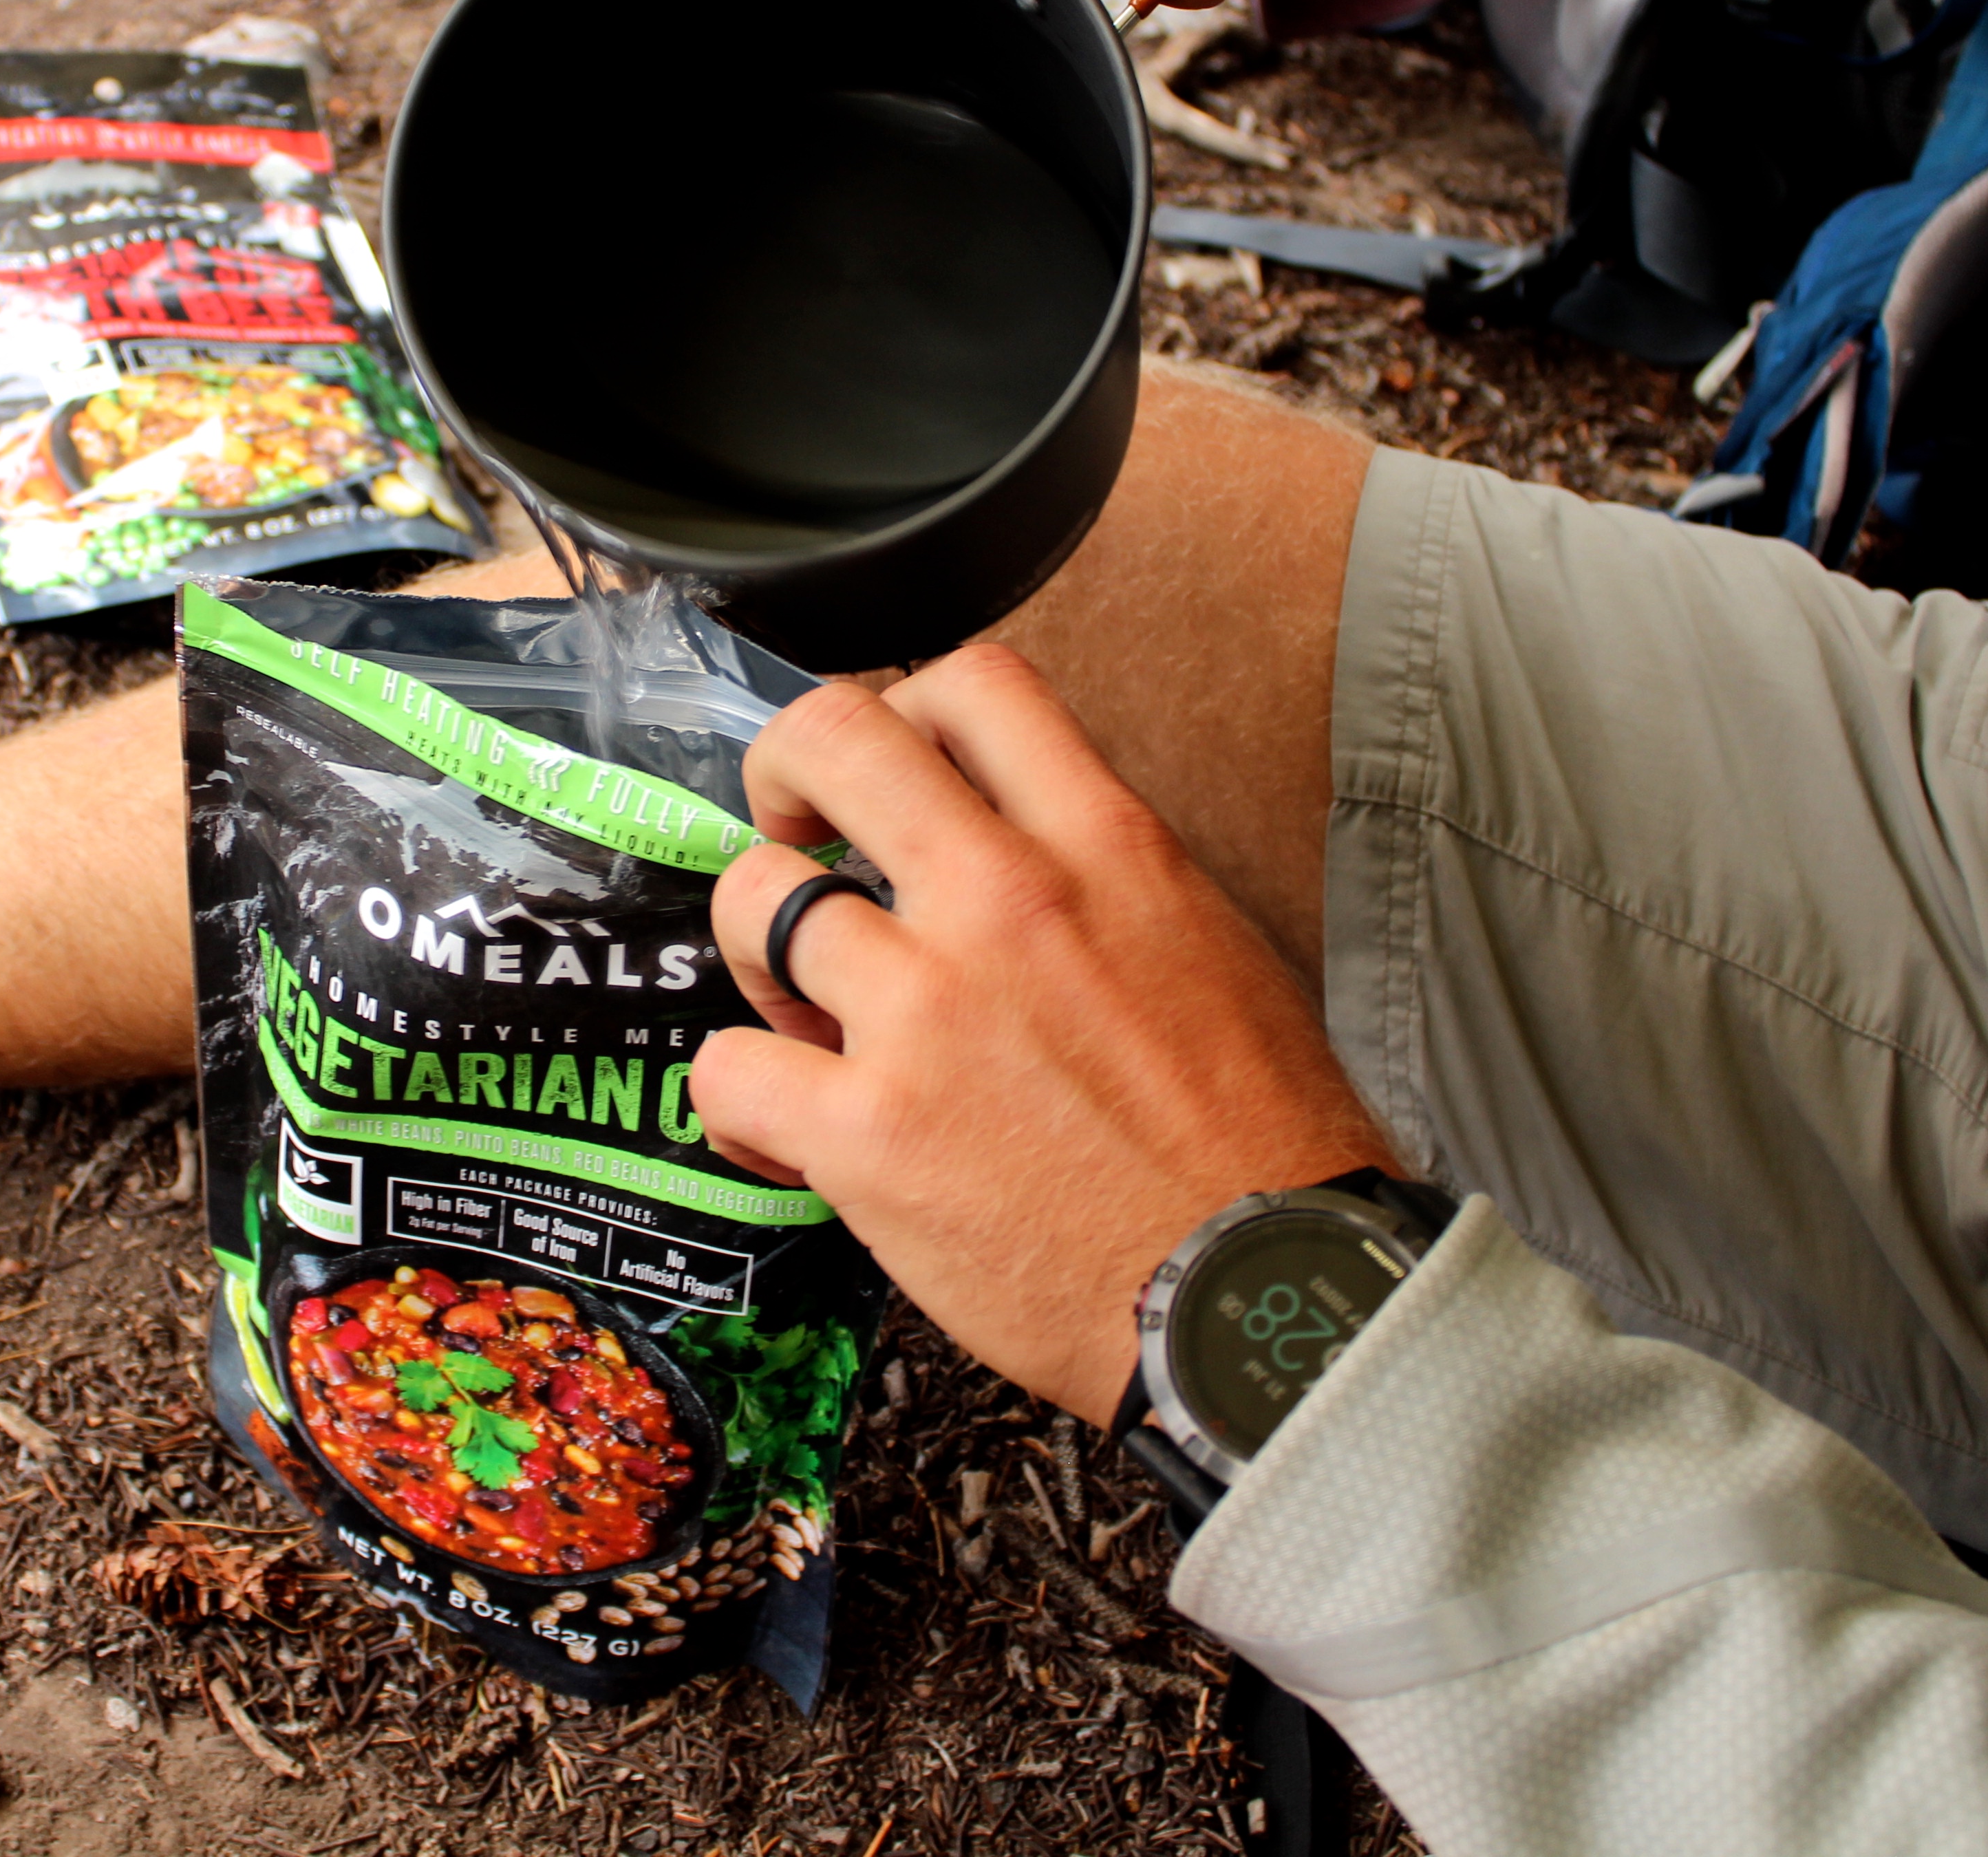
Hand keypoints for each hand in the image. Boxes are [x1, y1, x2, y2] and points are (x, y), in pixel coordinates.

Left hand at [691, 645, 1393, 1423]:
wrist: (1258, 1302)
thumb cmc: (1261, 1148)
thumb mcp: (1218, 952)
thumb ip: (1108, 885)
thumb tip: (1025, 859)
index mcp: (1108, 852)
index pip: (975, 685)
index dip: (906, 708)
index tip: (894, 769)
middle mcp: (1006, 906)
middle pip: (834, 738)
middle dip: (783, 770)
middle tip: (789, 832)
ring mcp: (926, 1014)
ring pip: (755, 898)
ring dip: (758, 954)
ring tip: (805, 1017)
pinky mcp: (868, 1134)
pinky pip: (726, 1071)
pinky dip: (736, 1100)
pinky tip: (783, 1133)